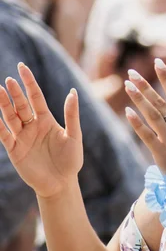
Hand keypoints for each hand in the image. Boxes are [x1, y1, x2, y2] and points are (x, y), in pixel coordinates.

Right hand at [0, 63, 83, 198]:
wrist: (62, 184)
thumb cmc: (70, 160)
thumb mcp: (74, 135)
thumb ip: (72, 115)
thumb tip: (73, 91)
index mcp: (46, 119)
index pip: (35, 96)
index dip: (29, 82)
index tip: (22, 67)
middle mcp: (32, 126)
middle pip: (20, 105)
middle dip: (15, 93)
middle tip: (8, 80)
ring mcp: (22, 137)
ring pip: (9, 117)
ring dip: (3, 105)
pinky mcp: (15, 150)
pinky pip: (4, 136)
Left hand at [124, 59, 165, 174]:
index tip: (157, 62)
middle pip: (160, 103)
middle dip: (145, 86)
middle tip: (132, 71)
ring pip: (152, 116)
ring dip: (138, 100)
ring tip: (127, 85)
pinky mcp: (160, 155)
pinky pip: (146, 137)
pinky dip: (136, 124)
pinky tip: (127, 111)